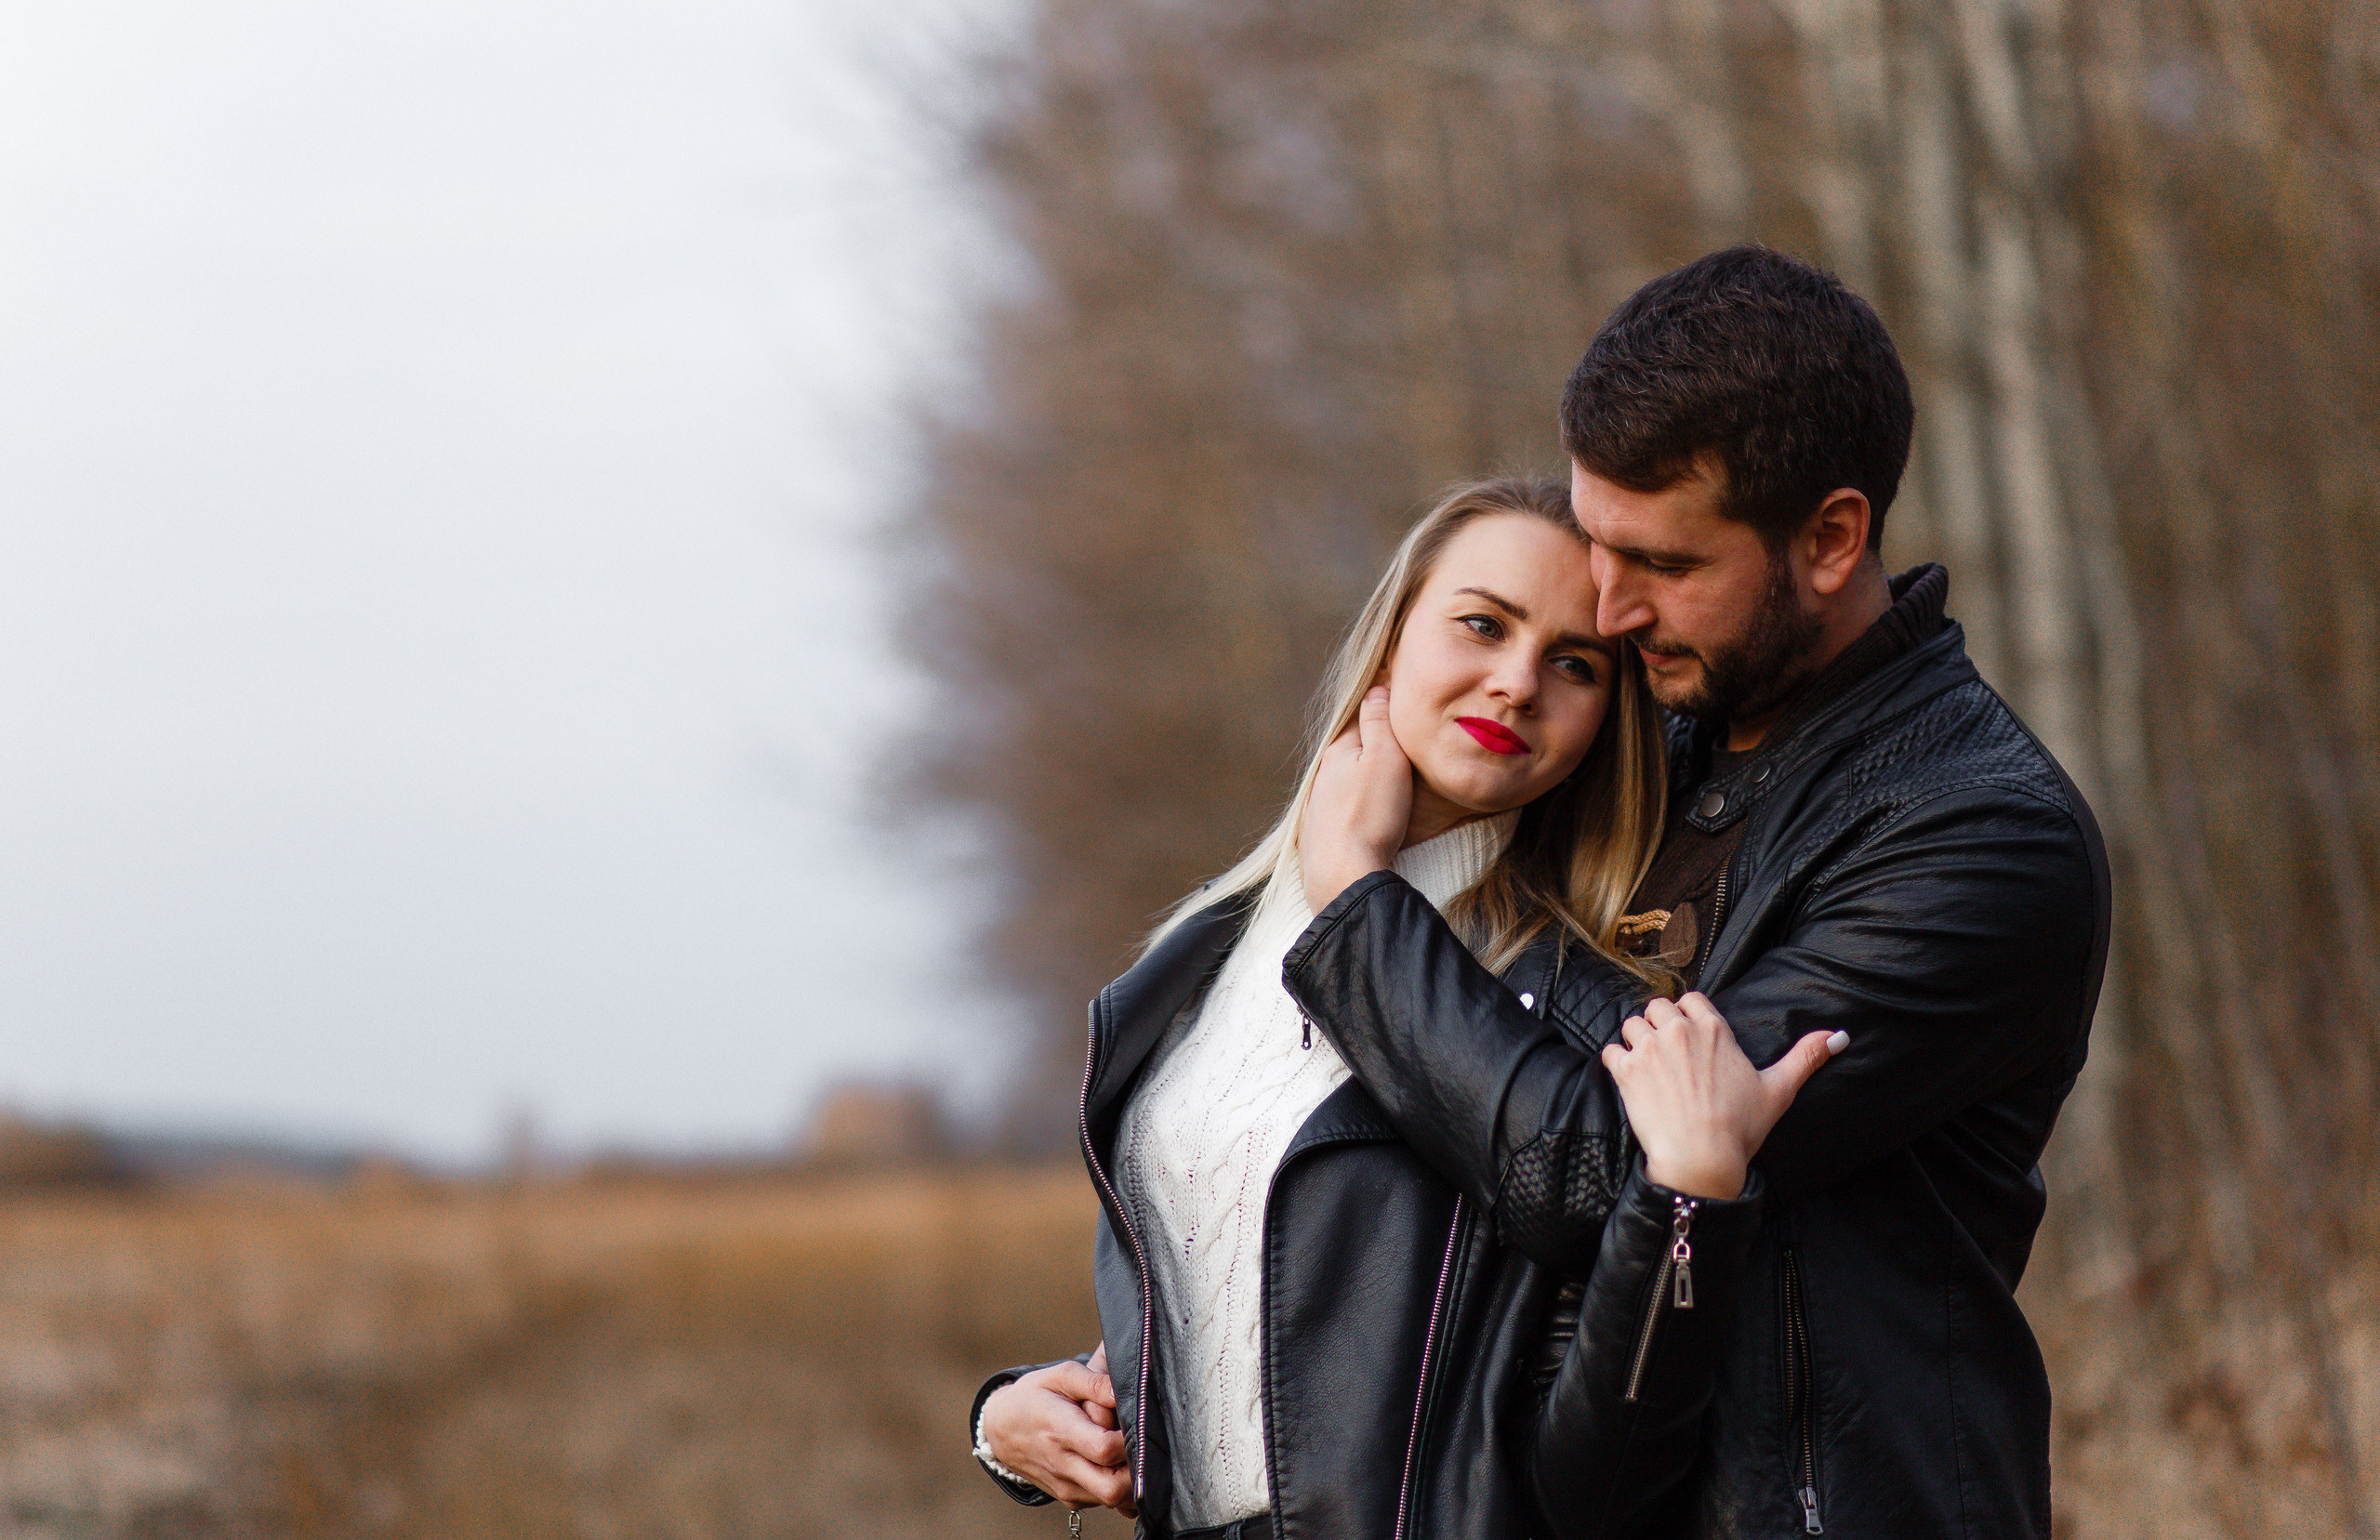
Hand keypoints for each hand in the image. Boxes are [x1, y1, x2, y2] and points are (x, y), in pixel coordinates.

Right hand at [979, 1345, 1135, 1515]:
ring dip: (1128, 1480)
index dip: (1128, 1439)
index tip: (1134, 1424)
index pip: (1105, 1449)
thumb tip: (1122, 1392)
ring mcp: (1066, 1486)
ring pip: (1113, 1500)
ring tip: (1124, 1452)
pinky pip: (1104, 1501)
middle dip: (1136, 1471)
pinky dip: (1117, 1486)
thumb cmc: (1033, 1397)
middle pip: (1113, 1488)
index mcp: (1060, 1431)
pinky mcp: (1069, 1498)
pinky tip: (1113, 1464)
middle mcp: (1062, 1465)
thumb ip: (1093, 1382)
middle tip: (1138, 1446)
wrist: (1001, 1429)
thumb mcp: (1059, 1376)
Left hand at [1300, 686, 1411, 912]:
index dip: (1382, 711)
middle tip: (1401, 746)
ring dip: (1363, 779)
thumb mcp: (1384, 759)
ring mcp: (1319, 807)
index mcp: (1338, 751)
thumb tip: (1375, 689)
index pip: (1362, 719)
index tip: (1401, 706)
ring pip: (1346, 782)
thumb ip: (1379, 723)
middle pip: (1352, 751)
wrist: (1343, 875)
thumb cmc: (1370, 815)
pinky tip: (1366, 814)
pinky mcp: (1321, 835)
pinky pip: (1343, 810)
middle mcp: (1322, 776)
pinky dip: (1356, 806)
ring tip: (1387, 781)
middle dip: (1372, 747)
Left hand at [1598, 993, 1843, 1198]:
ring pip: (1632, 1024)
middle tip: (1668, 1053)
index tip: (1690, 1036)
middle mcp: (1678, 1031)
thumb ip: (1806, 1056)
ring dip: (1636, 1039)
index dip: (1688, 1015)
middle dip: (1660, 1024)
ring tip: (1648, 1065)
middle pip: (1658, 1007)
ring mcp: (1649, 1048)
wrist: (1701, 1158)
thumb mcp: (1779, 1089)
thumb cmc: (1740, 1127)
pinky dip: (1616, 1061)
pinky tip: (1629, 1078)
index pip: (1690, 999)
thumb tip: (1839, 1036)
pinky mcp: (1625, 1070)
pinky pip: (1610, 1050)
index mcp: (1713, 1028)